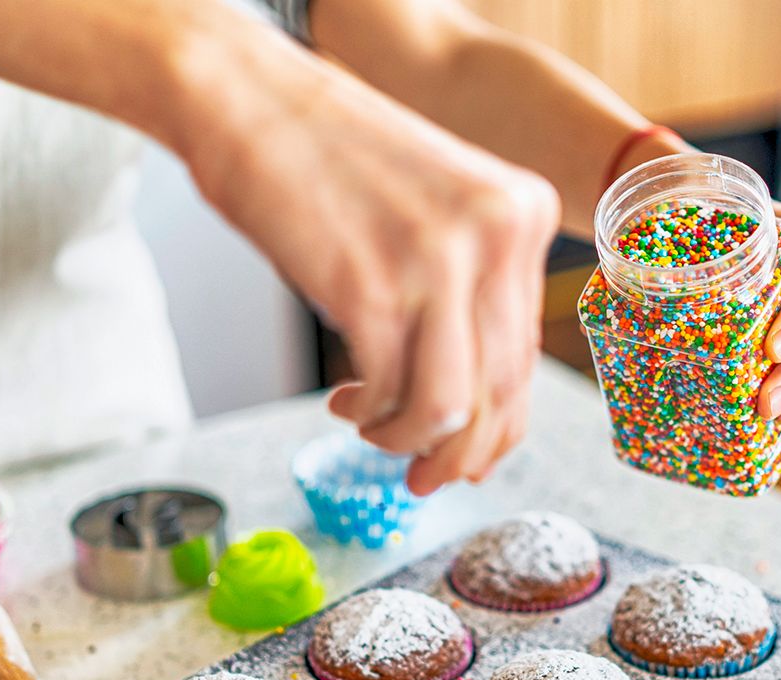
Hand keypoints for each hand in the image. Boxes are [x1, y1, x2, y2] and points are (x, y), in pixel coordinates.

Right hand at [190, 35, 559, 494]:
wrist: (253, 101)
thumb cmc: (333, 163)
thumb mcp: (436, 216)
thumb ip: (466, 297)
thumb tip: (467, 411)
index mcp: (523, 216)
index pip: (527, 360)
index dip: (498, 431)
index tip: (466, 458)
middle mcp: (494, 235)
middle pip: (498, 394)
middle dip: (458, 457)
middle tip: (422, 478)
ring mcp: (435, 260)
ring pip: (450, 409)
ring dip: (407, 441)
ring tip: (372, 426)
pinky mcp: (369, 287)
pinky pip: (387, 393)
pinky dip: (367, 415)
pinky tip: (345, 400)